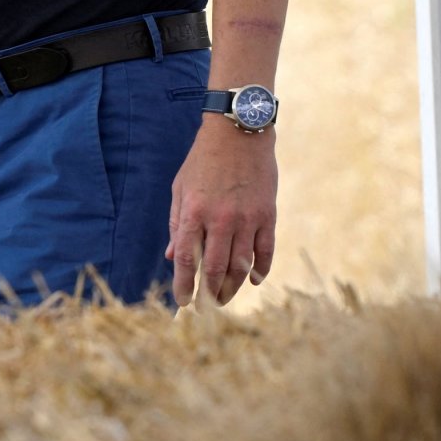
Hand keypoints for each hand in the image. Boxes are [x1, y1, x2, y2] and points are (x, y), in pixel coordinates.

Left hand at [166, 122, 276, 306]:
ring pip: (241, 266)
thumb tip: (173, 257)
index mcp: (194, 212)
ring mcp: (247, 219)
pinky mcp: (267, 215)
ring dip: (233, 286)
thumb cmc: (203, 162)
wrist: (239, 133)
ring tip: (225, 297)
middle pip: (215, 269)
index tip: (183, 302)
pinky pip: (266, 251)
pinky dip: (261, 270)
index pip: (187, 260)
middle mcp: (220, 220)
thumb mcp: (181, 188)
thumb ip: (178, 224)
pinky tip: (255, 280)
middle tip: (207, 307)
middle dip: (209, 293)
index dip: (184, 285)